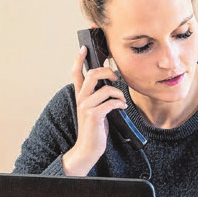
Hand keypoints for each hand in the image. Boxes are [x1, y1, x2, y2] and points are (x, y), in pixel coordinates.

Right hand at [62, 46, 127, 175]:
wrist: (88, 148)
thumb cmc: (94, 128)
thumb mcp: (94, 109)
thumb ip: (98, 96)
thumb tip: (111, 85)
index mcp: (80, 95)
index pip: (76, 73)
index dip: (79, 59)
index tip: (83, 48)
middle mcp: (81, 99)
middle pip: (93, 74)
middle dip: (108, 71)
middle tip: (116, 77)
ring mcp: (86, 107)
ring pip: (105, 89)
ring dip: (118, 93)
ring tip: (121, 100)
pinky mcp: (94, 116)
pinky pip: (111, 102)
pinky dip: (119, 103)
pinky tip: (121, 107)